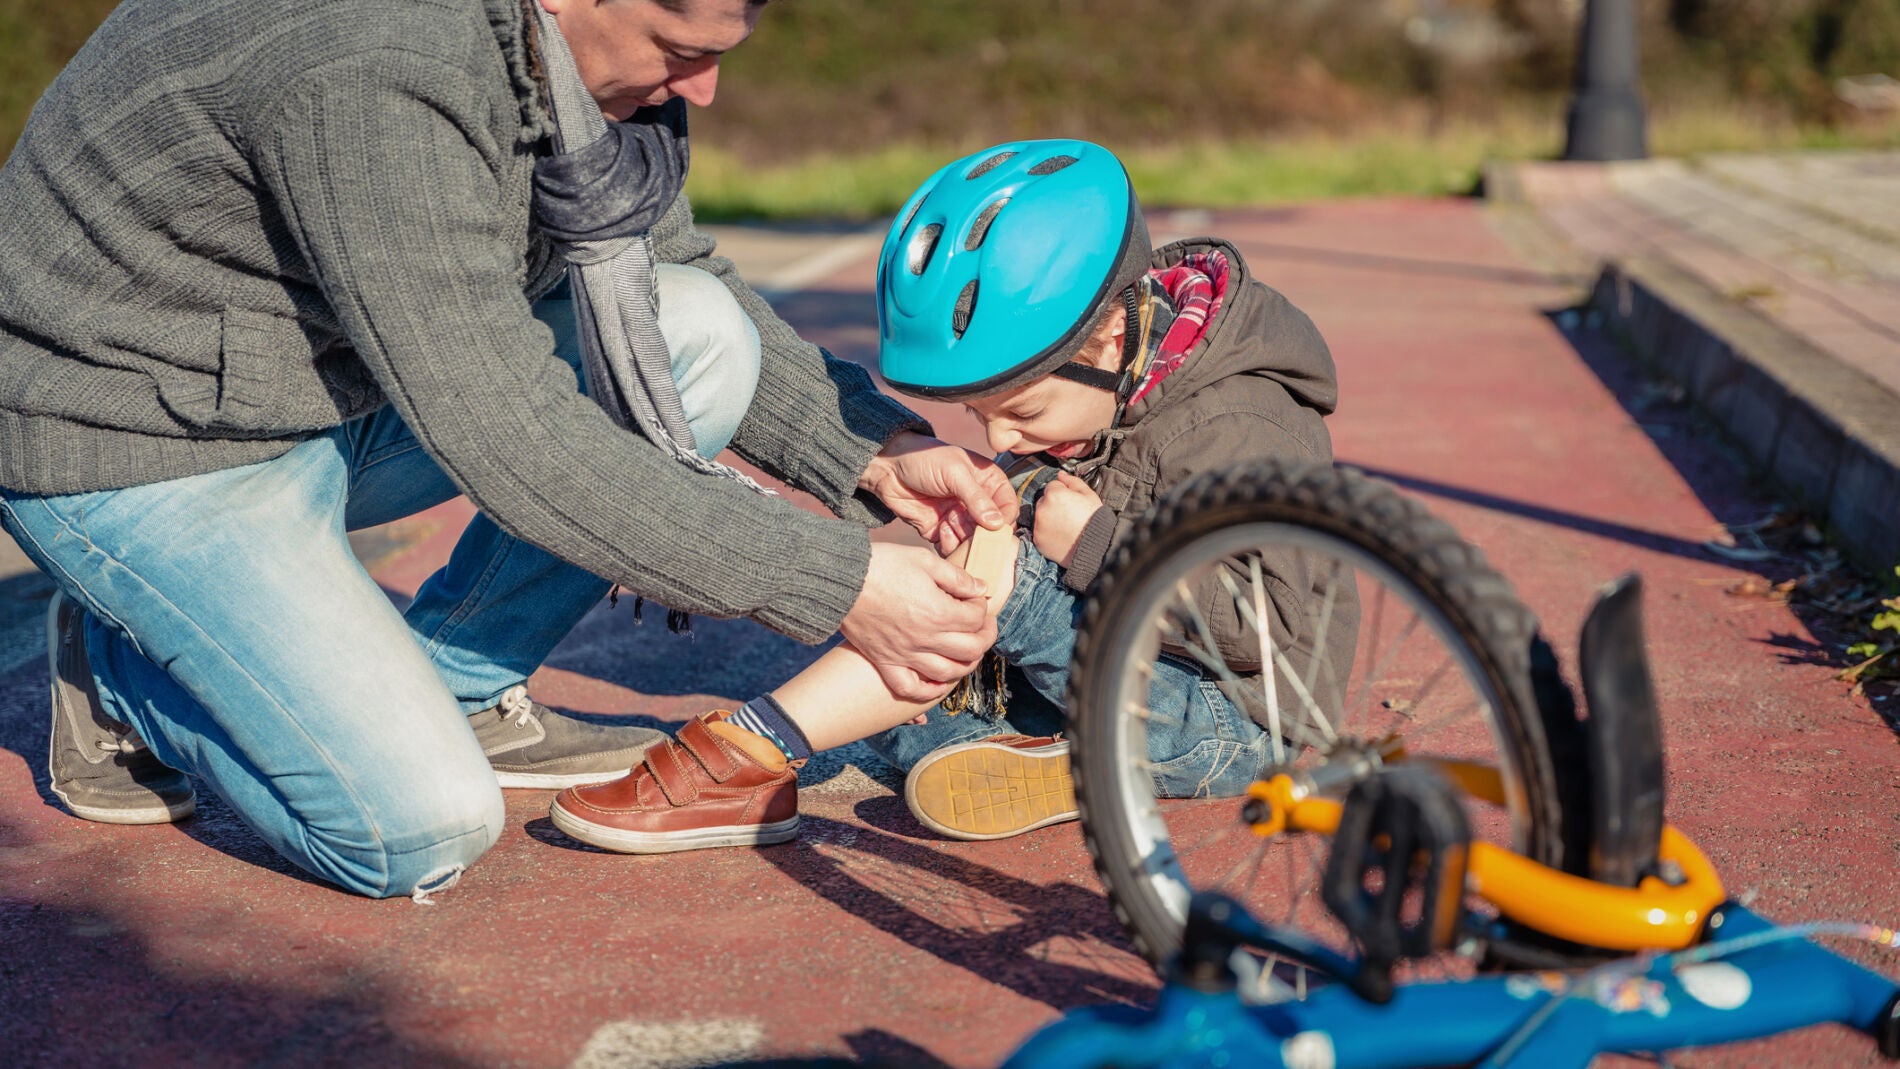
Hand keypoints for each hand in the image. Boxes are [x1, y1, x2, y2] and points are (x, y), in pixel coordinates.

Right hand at [842, 543, 997, 702]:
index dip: (981, 607)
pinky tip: (938, 682)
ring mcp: (905, 654)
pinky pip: (911, 688)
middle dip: (984, 636)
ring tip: (966, 650)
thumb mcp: (924, 560)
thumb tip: (980, 588)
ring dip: (965, 664)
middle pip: (971, 650)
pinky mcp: (885, 661)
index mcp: (939, 613)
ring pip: (948, 673)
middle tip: (983, 625)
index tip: (974, 597)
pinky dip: (928, 690)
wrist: (840, 580)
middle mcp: (926, 639)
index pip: (976, 619)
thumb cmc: (882, 565)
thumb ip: (956, 577)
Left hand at [859, 432, 1017, 554]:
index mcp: (988, 482)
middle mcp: (976, 502)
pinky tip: (939, 532)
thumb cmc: (924, 459)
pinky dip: (949, 546)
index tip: (994, 528)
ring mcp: (959, 517)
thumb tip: (997, 523)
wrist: (888, 468)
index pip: (1007, 506)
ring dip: (964, 541)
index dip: (1003, 519)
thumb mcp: (954, 473)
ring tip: (949, 528)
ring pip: (972, 540)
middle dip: (983, 536)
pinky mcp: (941, 530)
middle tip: (972, 537)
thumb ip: (976, 498)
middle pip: (991, 529)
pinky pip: (952, 546)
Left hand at [1031, 472, 1102, 569]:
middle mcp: (1042, 508)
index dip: (1063, 493)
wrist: (1096, 547)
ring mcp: (1038, 525)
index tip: (1072, 502)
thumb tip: (1060, 474)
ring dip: (1048, 518)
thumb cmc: (1095, 520)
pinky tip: (1060, 536)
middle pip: (1044, 501)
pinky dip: (1047, 533)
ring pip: (1040, 516)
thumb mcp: (1089, 495)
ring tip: (1065, 527)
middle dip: (1053, 505)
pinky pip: (1039, 531)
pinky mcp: (1037, 540)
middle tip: (1069, 515)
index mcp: (1054, 494)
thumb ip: (1072, 482)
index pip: (1052, 486)